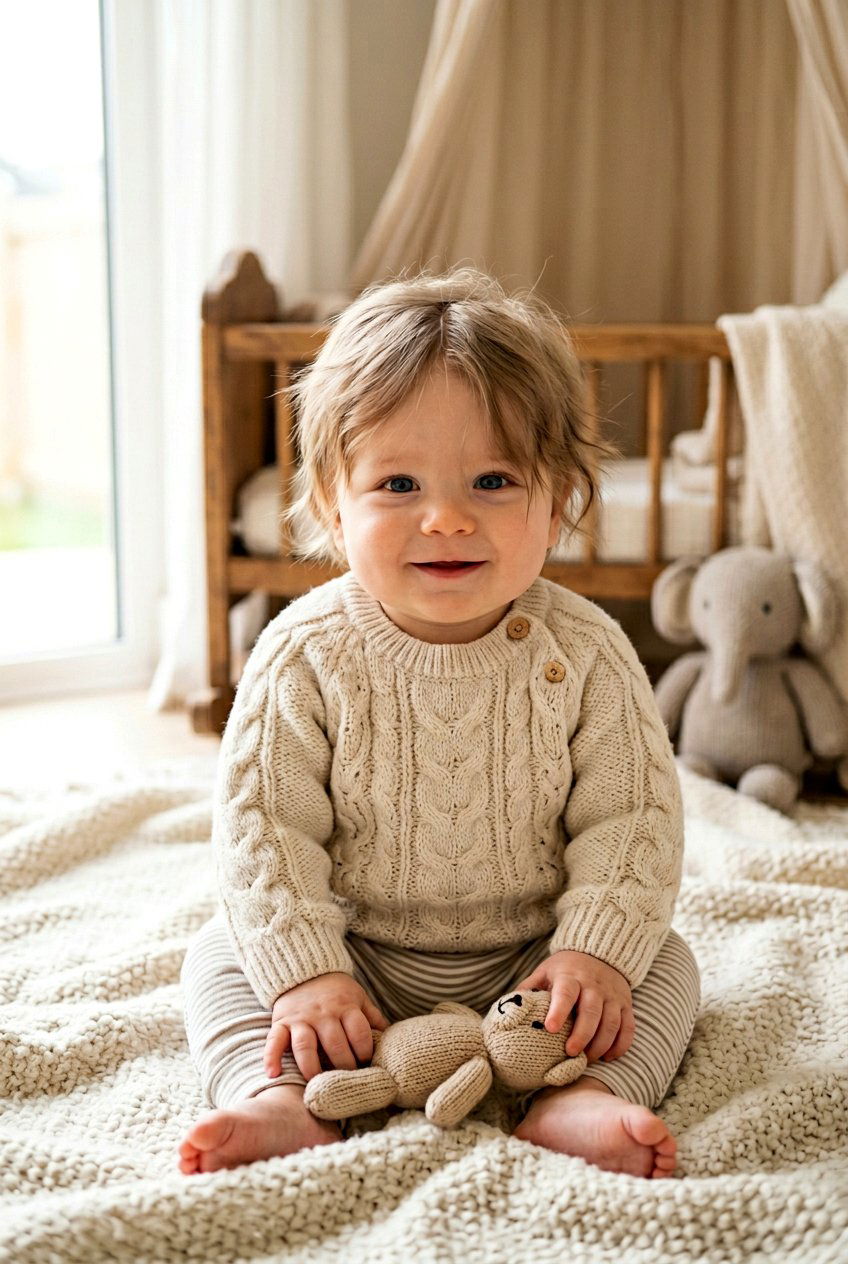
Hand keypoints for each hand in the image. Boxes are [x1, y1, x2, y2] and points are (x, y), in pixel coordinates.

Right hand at [265, 971, 389, 1080]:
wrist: (305, 971)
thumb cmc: (337, 992)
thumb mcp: (359, 998)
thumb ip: (373, 1018)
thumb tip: (392, 1040)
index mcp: (346, 1006)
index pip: (359, 1033)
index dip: (365, 1053)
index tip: (367, 1066)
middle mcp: (323, 1013)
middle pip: (335, 1044)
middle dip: (343, 1066)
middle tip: (346, 1081)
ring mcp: (301, 1018)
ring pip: (305, 1046)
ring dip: (311, 1068)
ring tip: (316, 1086)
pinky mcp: (280, 1021)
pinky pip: (274, 1040)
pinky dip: (271, 1057)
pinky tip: (273, 1075)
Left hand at [513, 950, 634, 1062]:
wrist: (600, 952)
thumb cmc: (566, 969)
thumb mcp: (544, 972)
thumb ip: (528, 990)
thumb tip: (506, 1010)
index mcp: (570, 976)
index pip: (565, 993)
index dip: (558, 1010)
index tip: (549, 1029)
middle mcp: (594, 985)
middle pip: (591, 1011)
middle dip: (582, 1034)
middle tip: (570, 1053)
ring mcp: (612, 995)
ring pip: (611, 1022)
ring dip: (600, 1044)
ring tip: (587, 1059)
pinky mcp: (626, 1005)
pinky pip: (628, 1027)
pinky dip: (620, 1045)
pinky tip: (608, 1057)